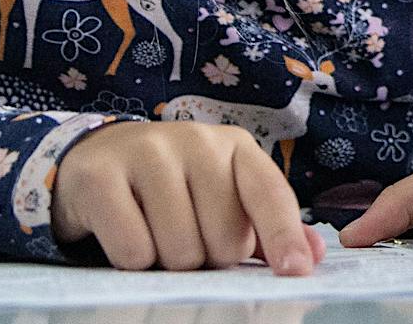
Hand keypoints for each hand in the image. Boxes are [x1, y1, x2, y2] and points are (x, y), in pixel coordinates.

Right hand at [52, 122, 325, 273]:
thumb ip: (265, 225)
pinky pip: (132, 251)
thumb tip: (313, 255)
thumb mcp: (222, 194)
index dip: (283, 235)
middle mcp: (198, 141)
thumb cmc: (173, 186)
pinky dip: (131, 260)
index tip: (296, 272)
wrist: (98, 159)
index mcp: (236, 147)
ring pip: (179, 250)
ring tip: (156, 234)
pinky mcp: (103, 177)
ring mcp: (150, 153)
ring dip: (168, 262)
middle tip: (188, 237)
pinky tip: (126, 232)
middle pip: (223, 238)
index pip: (269, 193)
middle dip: (207, 257)